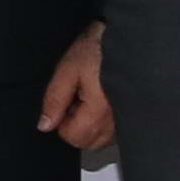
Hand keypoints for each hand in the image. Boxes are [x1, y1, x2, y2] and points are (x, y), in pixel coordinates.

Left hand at [40, 22, 117, 154]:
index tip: (65, 101)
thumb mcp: (68, 70)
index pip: (73, 137)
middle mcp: (116, 122)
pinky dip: (105, 123)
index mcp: (99, 112)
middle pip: (88, 142)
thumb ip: (55, 99)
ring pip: (102, 140)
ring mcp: (127, 121)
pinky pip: (115, 132)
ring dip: (91, 125)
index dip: (62, 121)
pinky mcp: (134, 115)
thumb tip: (44, 126)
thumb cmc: (96, 49)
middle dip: (76, 126)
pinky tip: (103, 101)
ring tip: (91, 97)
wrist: (128, 38)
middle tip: (77, 98)